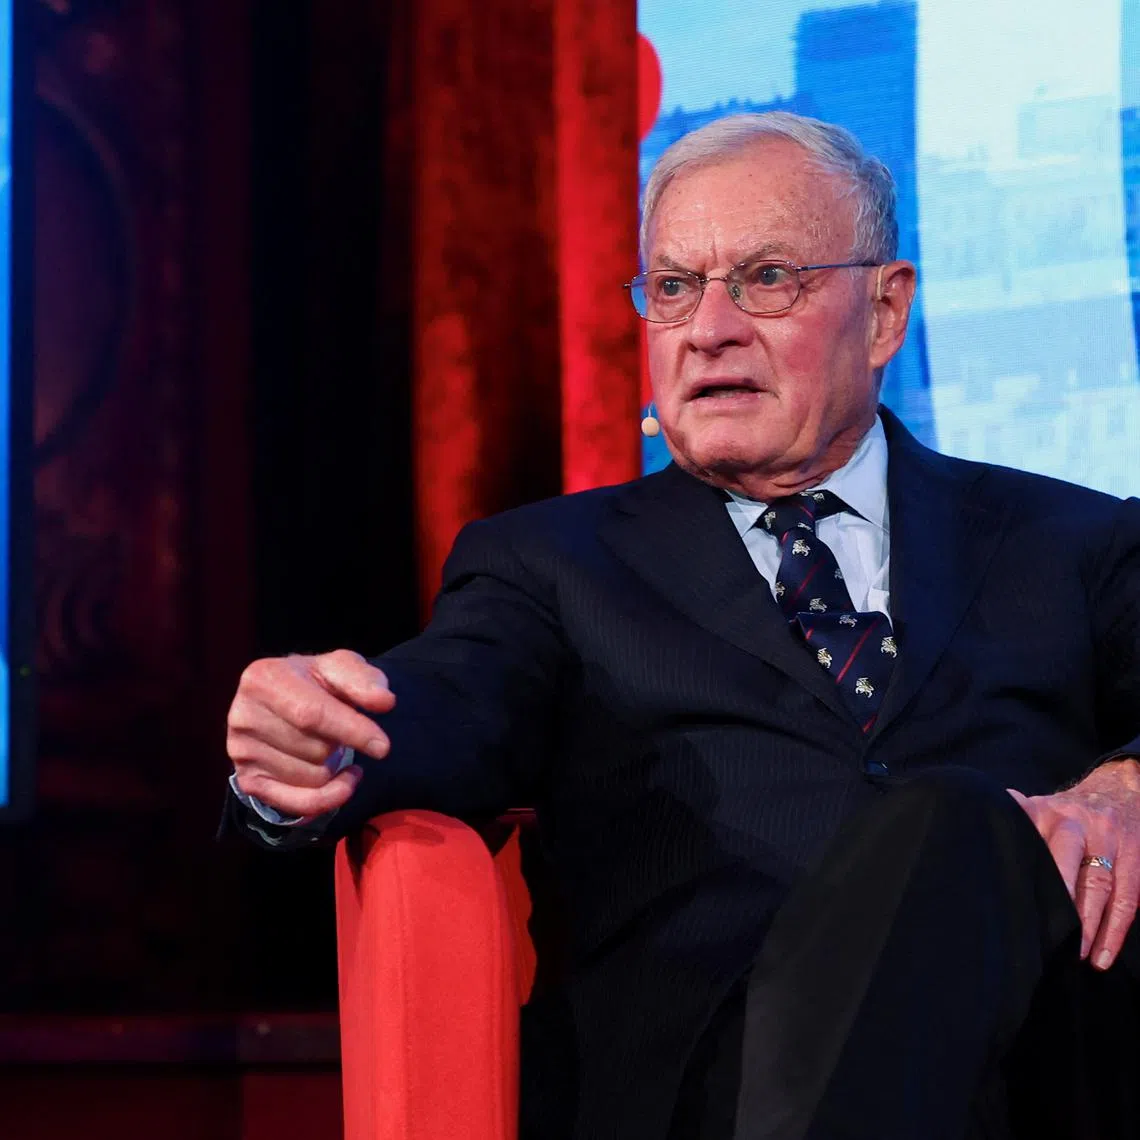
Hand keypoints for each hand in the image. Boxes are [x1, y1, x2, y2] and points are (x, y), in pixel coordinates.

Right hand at [227, 650, 395, 819]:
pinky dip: (329, 798)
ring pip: (311, 779)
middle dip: (340, 745)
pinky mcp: (247, 780)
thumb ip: (364, 680)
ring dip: (333, 768)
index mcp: (262, 679)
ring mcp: (241, 752)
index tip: (383, 747)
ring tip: (328, 745)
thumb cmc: (317, 683)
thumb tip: (384, 701)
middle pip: (315, 751)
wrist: (284, 700)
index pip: (311, 714)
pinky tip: (342, 781)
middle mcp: (243, 716)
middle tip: (337, 729)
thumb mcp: (342, 667)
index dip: (351, 731)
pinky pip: (297, 804)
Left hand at [1008, 758, 1139, 969]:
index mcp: (1045, 811)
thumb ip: (1013, 822)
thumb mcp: (1037, 807)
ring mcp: (1109, 841)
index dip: (1023, 867)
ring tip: (1073, 954)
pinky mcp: (1135, 861)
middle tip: (1046, 933)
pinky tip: (1102, 957)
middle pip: (1067, 859)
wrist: (1118, 791)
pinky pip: (1127, 899)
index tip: (1009, 899)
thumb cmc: (1065, 811)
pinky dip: (1115, 931)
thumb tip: (971, 829)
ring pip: (1100, 885)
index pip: (1029, 839)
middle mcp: (1077, 823)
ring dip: (1089, 925)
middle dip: (1059, 896)